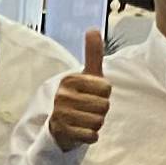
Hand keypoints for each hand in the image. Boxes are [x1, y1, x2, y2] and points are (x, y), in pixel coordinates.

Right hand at [48, 24, 110, 152]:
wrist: (59, 125)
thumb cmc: (79, 97)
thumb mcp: (86, 75)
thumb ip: (92, 54)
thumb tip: (93, 28)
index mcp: (70, 79)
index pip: (106, 88)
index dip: (104, 94)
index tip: (92, 95)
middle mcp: (63, 95)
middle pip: (104, 106)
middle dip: (100, 110)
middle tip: (88, 109)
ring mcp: (61, 114)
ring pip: (98, 121)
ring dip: (96, 123)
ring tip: (84, 120)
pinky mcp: (62, 132)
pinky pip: (91, 135)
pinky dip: (91, 136)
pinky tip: (82, 131)